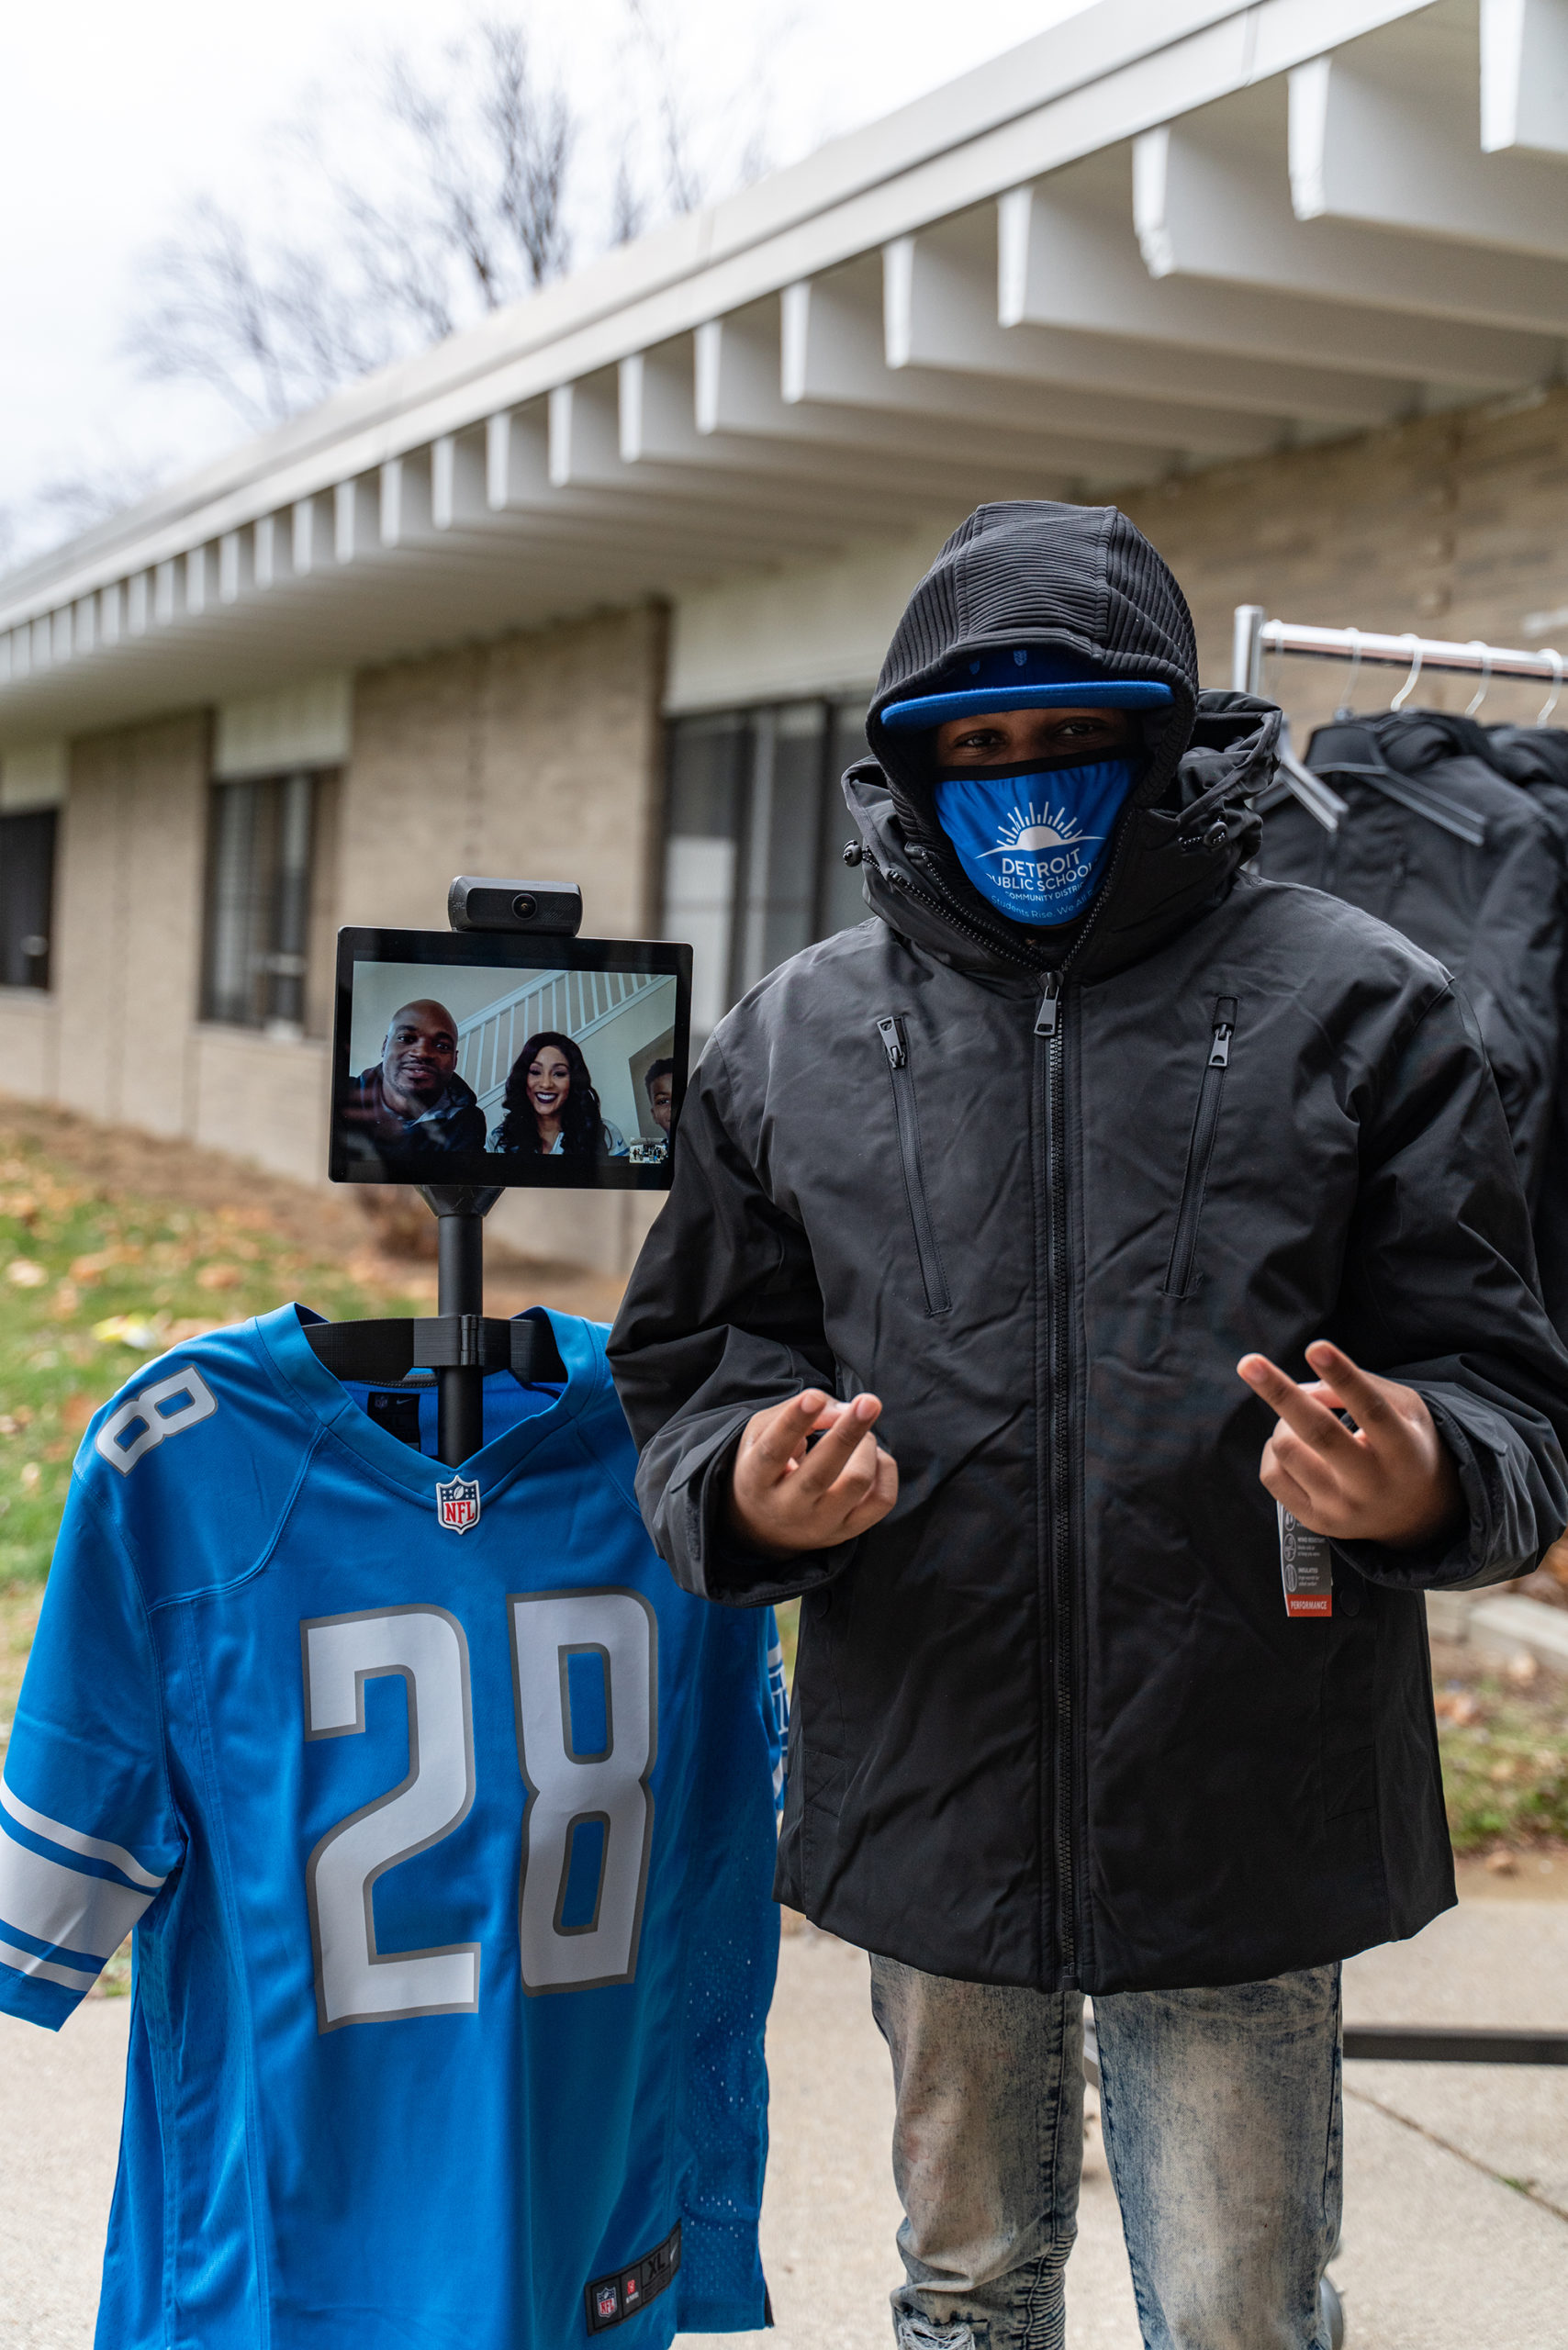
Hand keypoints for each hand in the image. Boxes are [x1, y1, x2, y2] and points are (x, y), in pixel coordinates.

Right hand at [727, 1389, 897, 1558]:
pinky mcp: (848, 1531)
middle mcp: (787, 1509)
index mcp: (756, 1481)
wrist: (765, 1527)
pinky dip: (885, 1469)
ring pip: (857, 1482)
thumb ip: (794, 1411)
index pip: (774, 1452)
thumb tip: (842, 1411)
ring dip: (867, 1446)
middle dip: (848, 1433)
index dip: (794, 1422)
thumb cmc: (766, 1467)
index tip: (813, 1398)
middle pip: (821, 1472)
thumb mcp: (762, 1433)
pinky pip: (882, 1500)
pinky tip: (873, 1457)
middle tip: (869, 1402)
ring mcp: (820, 1524)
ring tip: (862, 1434)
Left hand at [1237, 1340, 1463, 1550]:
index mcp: (1403, 1450)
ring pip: (1287, 1450)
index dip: (1343, 1377)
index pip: (1371, 1410)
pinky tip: (1294, 1447)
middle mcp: (1373, 1483)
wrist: (1416, 1515)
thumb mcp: (1407, 1410)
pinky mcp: (1316, 1521)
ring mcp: (1342, 1507)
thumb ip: (1363, 1385)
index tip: (1316, 1347)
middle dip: (1280, 1394)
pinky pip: (1271, 1475)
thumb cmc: (1406, 1445)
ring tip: (1300, 1419)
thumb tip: (1302, 1387)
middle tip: (1249, 1363)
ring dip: (1283, 1422)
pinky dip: (1274, 1450)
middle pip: (1319, 1433)